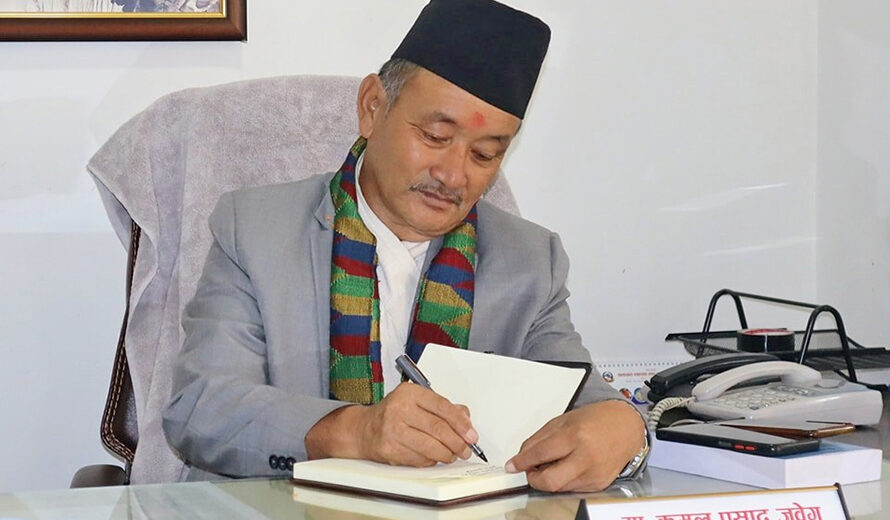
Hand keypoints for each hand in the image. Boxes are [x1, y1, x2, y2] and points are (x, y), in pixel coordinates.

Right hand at [305, 382, 476, 465]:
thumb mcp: (417, 401)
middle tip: (466, 449)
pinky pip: (419, 459)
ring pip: (430, 447)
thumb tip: (465, 419)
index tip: (471, 434)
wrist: (364, 429)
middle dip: (457, 442)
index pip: (442, 407)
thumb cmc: (394, 413)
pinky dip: (431, 461)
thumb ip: (442, 407)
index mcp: (409, 393)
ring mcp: (393, 430)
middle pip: (438, 428)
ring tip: (452, 455)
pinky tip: (433, 457)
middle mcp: (399, 409)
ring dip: (446, 454)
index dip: (461, 423)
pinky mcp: (390, 449)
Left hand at [504, 400, 644, 491]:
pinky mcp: (599, 485)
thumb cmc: (596, 419)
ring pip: (559, 487)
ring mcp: (594, 474)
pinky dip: (564, 480)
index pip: (541, 454)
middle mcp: (586, 458)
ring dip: (548, 478)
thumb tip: (522, 456)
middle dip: (533, 479)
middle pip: (550, 481)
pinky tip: (568, 466)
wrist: (627, 427)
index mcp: (575, 436)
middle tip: (530, 470)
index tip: (512, 465)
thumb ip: (540, 438)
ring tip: (552, 463)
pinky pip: (572, 488)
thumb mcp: (563, 420)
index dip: (522, 462)